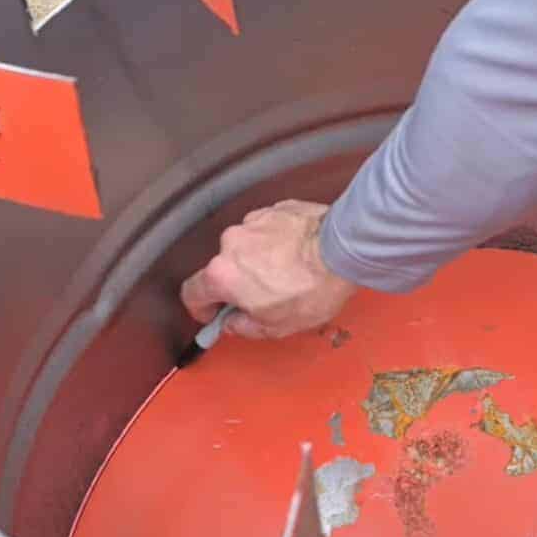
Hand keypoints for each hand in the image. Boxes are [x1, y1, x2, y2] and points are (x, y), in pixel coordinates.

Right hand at [179, 200, 357, 340]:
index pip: (192, 292)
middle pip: (222, 267)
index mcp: (221, 275)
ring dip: (258, 260)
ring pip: (246, 246)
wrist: (344, 249)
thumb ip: (244, 327)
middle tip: (264, 296)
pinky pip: (268, 230)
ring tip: (289, 272)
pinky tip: (298, 253)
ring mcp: (253, 221)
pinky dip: (277, 242)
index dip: (201, 308)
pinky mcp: (276, 208)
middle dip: (238, 283)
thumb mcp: (276, 327)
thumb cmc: (311, 289)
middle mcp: (230, 242)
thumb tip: (233, 322)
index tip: (213, 315)